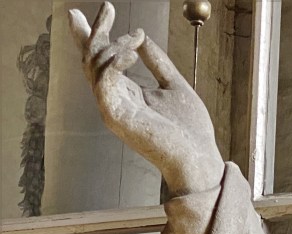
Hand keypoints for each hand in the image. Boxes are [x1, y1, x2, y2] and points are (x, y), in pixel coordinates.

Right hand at [69, 2, 223, 197]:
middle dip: (96, 30)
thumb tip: (143, 37)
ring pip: (94, 67)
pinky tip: (130, 52)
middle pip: (92, 60)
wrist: (199, 159)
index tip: (104, 10)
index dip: (98, 34)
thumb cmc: (190, 131)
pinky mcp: (116, 116)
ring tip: (134, 37)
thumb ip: (158, 62)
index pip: (104, 61)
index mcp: (128, 94)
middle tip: (107, 7)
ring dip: (112, 44)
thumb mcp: (175, 85)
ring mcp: (113, 109)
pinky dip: (114, 62)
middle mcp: (115, 100)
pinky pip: (104, 82)